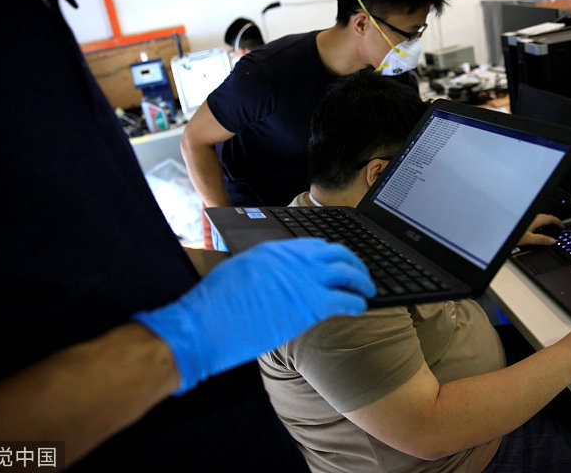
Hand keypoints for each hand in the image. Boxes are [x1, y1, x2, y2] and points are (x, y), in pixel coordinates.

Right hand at [133, 238, 374, 394]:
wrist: (203, 323)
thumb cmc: (212, 304)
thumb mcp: (239, 270)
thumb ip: (263, 268)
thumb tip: (276, 276)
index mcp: (275, 249)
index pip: (315, 246)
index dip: (332, 256)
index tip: (339, 264)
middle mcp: (293, 259)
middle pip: (337, 254)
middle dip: (354, 263)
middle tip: (361, 275)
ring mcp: (303, 280)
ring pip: (348, 273)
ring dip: (362, 281)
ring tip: (367, 291)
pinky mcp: (308, 305)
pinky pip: (346, 299)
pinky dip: (358, 302)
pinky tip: (360, 308)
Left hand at [518, 214, 563, 245]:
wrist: (502, 230)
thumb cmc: (514, 233)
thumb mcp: (529, 239)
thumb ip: (541, 240)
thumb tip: (552, 241)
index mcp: (536, 220)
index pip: (551, 218)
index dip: (558, 222)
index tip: (562, 226)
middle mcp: (532, 217)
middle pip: (546, 217)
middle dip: (553, 222)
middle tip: (558, 227)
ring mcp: (528, 218)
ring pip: (541, 218)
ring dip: (547, 222)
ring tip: (550, 229)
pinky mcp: (524, 220)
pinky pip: (536, 220)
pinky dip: (541, 223)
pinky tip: (538, 229)